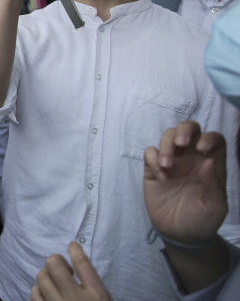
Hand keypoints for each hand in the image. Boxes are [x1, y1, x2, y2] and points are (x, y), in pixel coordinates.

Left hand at [30, 242, 110, 300]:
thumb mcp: (101, 296)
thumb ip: (89, 276)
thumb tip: (73, 246)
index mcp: (95, 295)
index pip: (82, 264)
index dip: (74, 251)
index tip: (72, 247)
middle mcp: (74, 299)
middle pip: (52, 265)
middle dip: (56, 264)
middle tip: (63, 272)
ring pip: (40, 277)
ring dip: (46, 278)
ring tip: (56, 286)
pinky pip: (34, 294)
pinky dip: (38, 292)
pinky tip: (48, 296)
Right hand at [144, 120, 227, 245]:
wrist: (180, 236)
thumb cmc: (203, 220)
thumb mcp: (215, 206)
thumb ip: (214, 184)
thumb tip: (208, 160)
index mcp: (211, 163)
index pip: (214, 139)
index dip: (209, 137)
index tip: (202, 149)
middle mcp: (192, 158)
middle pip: (189, 129)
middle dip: (183, 130)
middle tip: (180, 144)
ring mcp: (172, 162)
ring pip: (167, 136)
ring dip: (166, 146)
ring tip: (167, 166)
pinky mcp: (153, 169)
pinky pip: (150, 153)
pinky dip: (153, 160)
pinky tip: (160, 177)